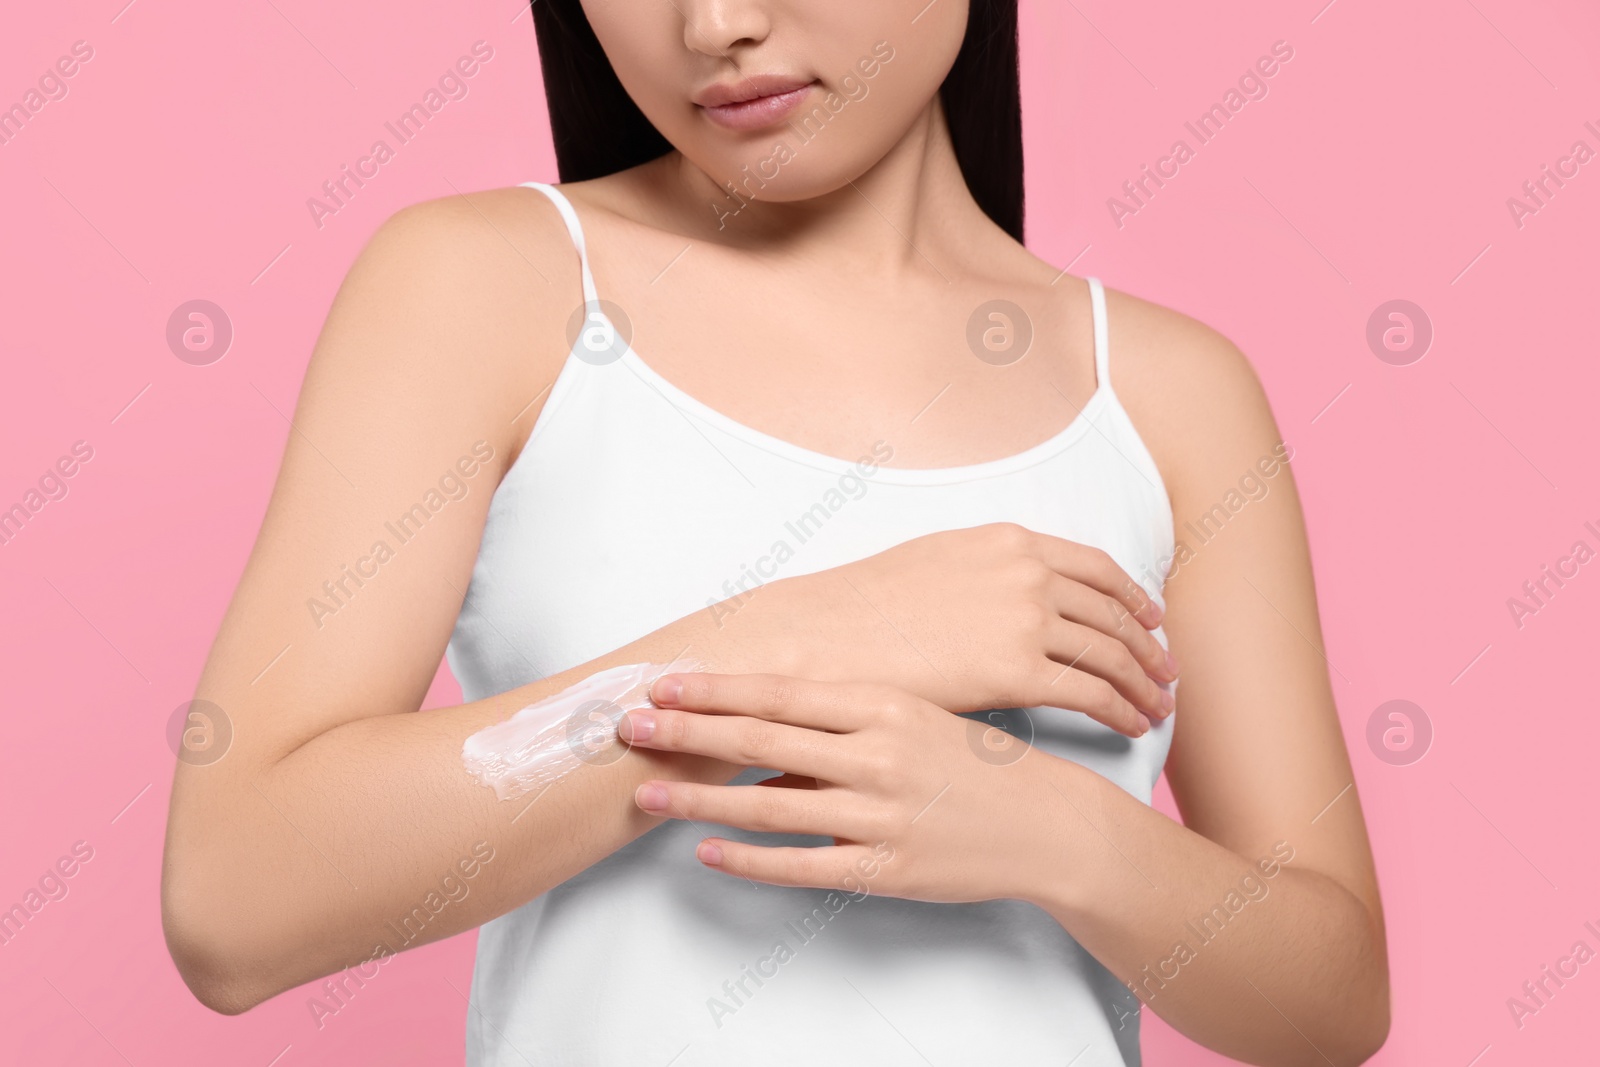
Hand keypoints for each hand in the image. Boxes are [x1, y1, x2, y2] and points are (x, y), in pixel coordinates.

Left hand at [619, 671, 1076, 903]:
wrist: (1045, 823)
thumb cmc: (976, 764)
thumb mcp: (917, 719)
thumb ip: (846, 721)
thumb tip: (771, 724)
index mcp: (886, 705)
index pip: (782, 691)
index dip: (716, 687)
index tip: (664, 682)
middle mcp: (878, 754)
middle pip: (763, 739)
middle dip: (689, 731)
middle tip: (630, 725)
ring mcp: (881, 814)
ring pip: (770, 804)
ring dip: (702, 796)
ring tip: (650, 790)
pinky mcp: (884, 868)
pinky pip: (801, 865)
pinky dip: (749, 858)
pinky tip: (709, 851)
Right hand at [771, 522, 1175, 736]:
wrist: (827, 636)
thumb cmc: (864, 611)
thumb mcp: (933, 563)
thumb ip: (983, 573)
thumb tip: (1002, 597)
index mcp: (1008, 542)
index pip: (1095, 567)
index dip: (1131, 596)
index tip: (1150, 619)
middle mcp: (1028, 571)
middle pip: (1113, 612)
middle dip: (1148, 645)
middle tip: (1166, 671)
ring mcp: (1026, 618)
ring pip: (1112, 654)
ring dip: (1144, 683)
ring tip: (1158, 707)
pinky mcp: (1019, 671)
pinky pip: (1093, 693)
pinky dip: (1123, 711)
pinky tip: (1133, 727)